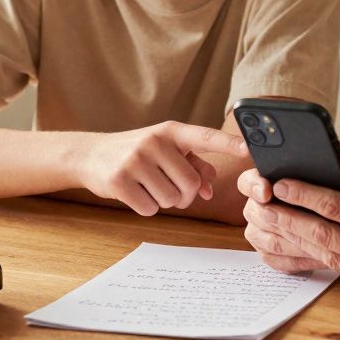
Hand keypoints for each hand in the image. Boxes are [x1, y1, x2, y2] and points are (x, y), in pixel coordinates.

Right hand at [79, 121, 247, 215]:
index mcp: (171, 131)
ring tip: (150, 186)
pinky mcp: (119, 181)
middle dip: (185, 194)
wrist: (91, 155)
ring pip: (171, 199)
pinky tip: (136, 193)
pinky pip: (150, 208)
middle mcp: (154, 142)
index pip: (204, 136)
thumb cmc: (138, 153)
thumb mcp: (166, 150)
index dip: (228, 144)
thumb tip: (209, 190)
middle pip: (191, 184)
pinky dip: (147, 207)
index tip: (248, 150)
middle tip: (170, 187)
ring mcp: (135, 160)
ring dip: (165, 201)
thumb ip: (194, 165)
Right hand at [237, 167, 330, 271]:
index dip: (255, 186)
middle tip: (298, 220)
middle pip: (255, 213)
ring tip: (317, 241)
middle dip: (278, 217)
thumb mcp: (325, 174)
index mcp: (261, 181)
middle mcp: (256, 207)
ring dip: (292, 241)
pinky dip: (298, 259)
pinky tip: (319, 257)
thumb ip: (321, 168)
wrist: (331, 213)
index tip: (268, 191)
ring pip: (268, 240)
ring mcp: (260, 232)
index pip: (247, 183)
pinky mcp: (268, 253)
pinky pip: (277, 260)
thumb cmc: (328, 189)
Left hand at [241, 157, 339, 293]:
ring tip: (269, 222)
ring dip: (293, 238)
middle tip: (261, 203)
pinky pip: (338, 268)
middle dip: (286, 218)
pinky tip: (298, 242)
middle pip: (320, 234)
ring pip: (324, 254)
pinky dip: (315, 253)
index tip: (280, 182)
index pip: (335, 207)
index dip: (303, 194)